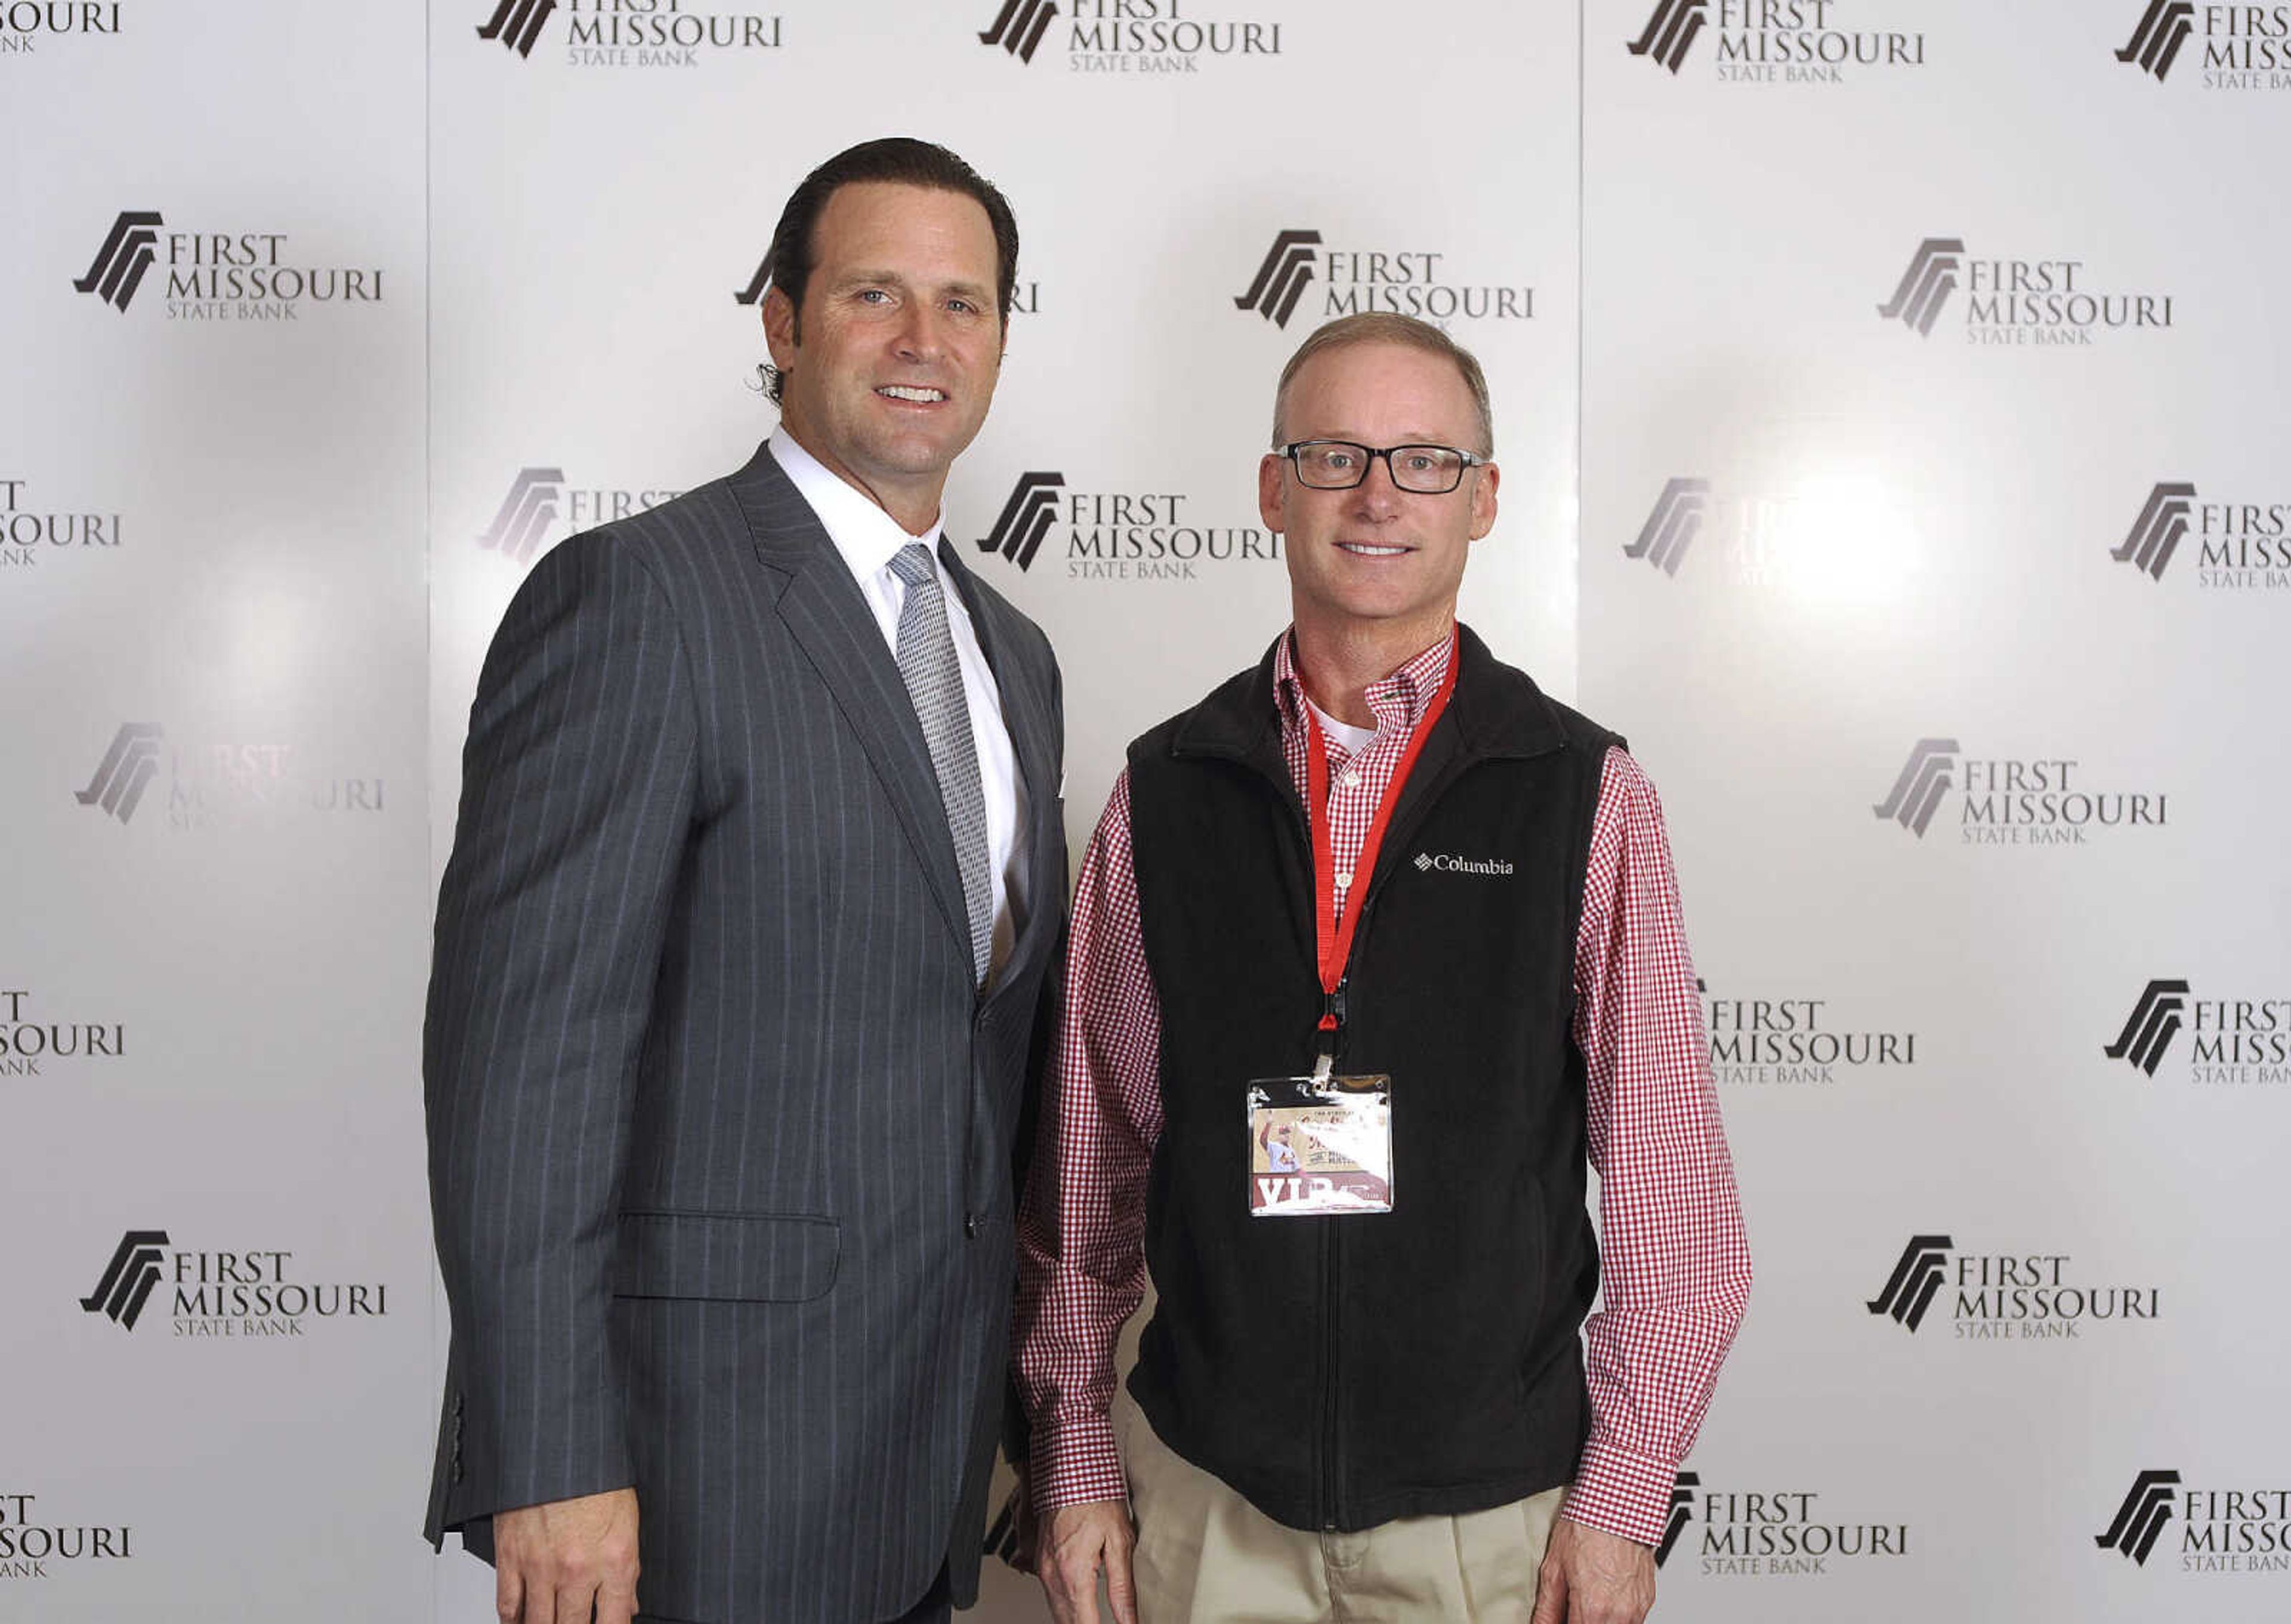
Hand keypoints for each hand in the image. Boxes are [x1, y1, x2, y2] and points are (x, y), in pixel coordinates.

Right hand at [492, 1487, 639, 1623]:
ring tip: (552, 1623)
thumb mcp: (628, 1520)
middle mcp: (579, 1569)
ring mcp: (542, 1567)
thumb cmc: (597, 1476)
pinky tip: (520, 1623)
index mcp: (615, 1560)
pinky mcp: (511, 1557)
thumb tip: (627, 1604)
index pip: (615, 1622)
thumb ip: (626, 1570)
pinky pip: (507, 1606)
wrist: (560, 1443)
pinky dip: (513, 1622)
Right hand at [1035, 1498, 1138, 1623]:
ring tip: (1093, 1622)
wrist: (1069, 1469)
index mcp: (1074, 1573)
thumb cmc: (1096, 1495)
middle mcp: (1053, 1574)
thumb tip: (1129, 1620)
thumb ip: (1123, 1587)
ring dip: (1074, 1623)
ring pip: (1056, 1612)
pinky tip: (1078, 1611)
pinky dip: (1064, 1609)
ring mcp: (1044, 1568)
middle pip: (1067, 1623)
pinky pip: (1050, 1595)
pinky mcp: (1041, 1560)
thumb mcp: (1120, 1540)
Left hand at [1530, 1514, 1655, 1623]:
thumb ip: (1547, 1607)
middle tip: (1571, 1608)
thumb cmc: (1587, 1527)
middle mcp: (1619, 1613)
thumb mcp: (1554, 1568)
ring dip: (1598, 1621)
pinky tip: (1603, 1597)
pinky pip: (1631, 1620)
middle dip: (1582, 1621)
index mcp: (1593, 1608)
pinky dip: (1615, 1616)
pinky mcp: (1647, 1599)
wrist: (1616, 1504)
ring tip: (1587, 1601)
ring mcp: (1637, 1607)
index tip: (1561, 1619)